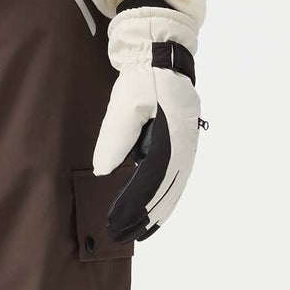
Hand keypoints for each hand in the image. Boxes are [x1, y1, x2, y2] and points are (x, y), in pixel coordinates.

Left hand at [92, 5, 203, 242]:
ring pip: (175, 185)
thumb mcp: (126, 102)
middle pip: (168, 188)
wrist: (163, 54)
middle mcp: (185, 143)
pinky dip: (165, 195)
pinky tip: (155, 209)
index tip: (119, 221)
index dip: (136, 203)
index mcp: (173, 134)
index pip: (153, 178)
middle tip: (125, 235)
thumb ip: (115, 137)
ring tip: (142, 231)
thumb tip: (103, 170)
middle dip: (147, 215)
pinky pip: (175, 176)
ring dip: (159, 210)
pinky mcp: (182, 141)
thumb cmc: (143, 76)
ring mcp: (187, 143)